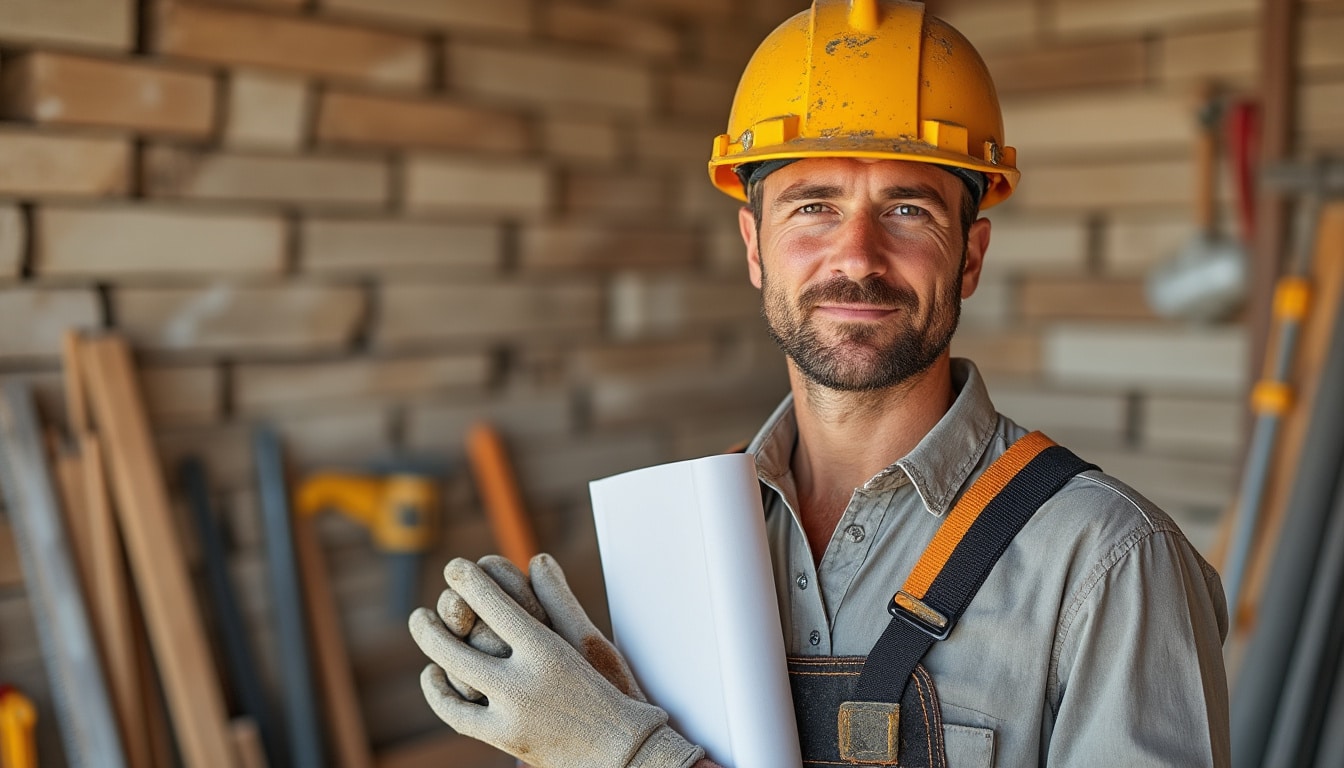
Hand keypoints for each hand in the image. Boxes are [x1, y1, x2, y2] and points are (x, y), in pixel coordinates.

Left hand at [410, 557, 703, 767]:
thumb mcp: (590, 641)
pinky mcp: (504, 740)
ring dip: (432, 646)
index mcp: (547, 651)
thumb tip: (537, 559)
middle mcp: (523, 684)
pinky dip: (439, 691)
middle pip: (457, 644)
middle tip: (419, 610)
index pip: (495, 604)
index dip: (469, 581)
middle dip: (433, 622)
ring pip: (453, 674)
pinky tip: (433, 672)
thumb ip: (558, 599)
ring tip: (422, 625)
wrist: (622, 754)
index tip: (454, 567)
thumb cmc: (610, 691)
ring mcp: (510, 716)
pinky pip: (456, 713)